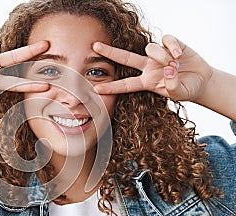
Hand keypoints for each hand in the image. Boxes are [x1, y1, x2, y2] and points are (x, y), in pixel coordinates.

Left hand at [92, 35, 212, 101]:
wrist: (202, 81)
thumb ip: (172, 86)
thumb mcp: (179, 95)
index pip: (125, 85)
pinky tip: (180, 55)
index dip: (111, 87)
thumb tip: (168, 70)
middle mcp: (148, 67)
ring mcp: (158, 55)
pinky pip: (166, 40)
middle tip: (94, 46)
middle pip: (125, 58)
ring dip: (161, 56)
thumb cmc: (186, 89)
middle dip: (110, 52)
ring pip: (150, 49)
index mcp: (146, 82)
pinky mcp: (171, 45)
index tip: (96, 89)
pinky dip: (172, 47)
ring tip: (174, 64)